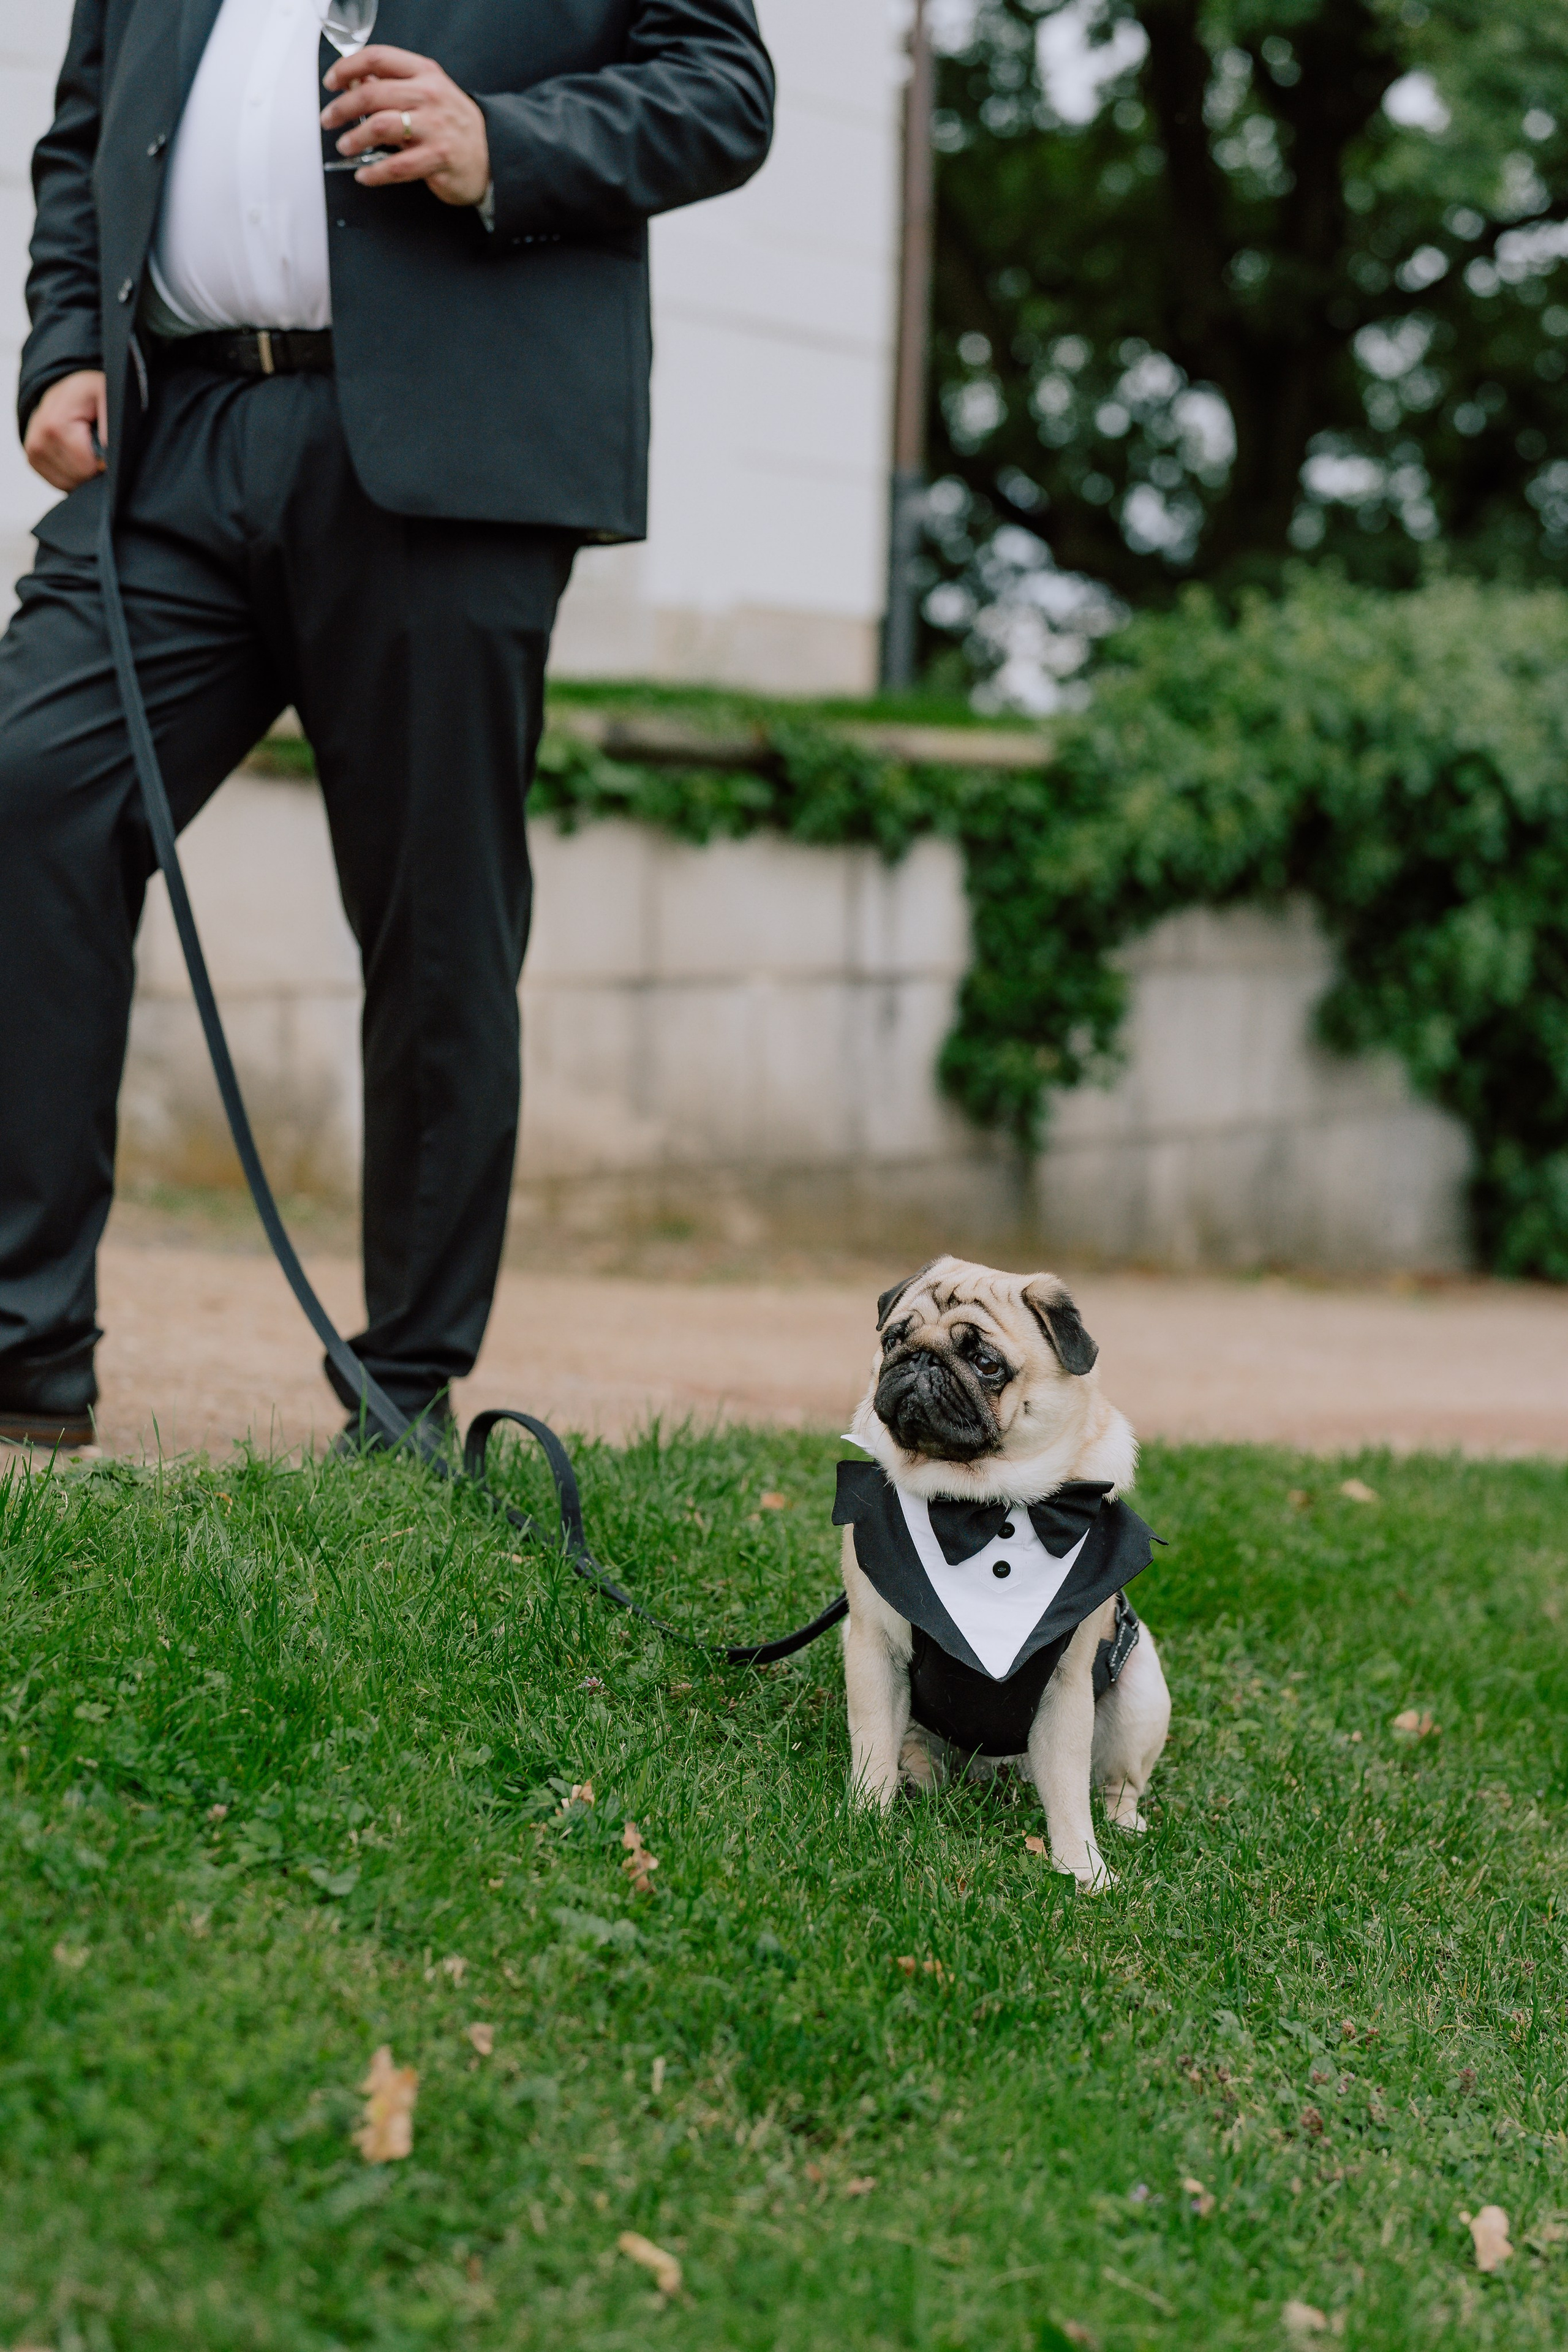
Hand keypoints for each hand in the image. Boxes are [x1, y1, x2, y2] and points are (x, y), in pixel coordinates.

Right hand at [24, 369, 107, 489]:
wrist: (69, 390)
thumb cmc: (90, 393)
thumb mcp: (108, 397)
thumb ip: (110, 427)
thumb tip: (107, 458)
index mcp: (54, 424)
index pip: (84, 466)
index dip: (102, 463)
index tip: (105, 446)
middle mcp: (38, 438)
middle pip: (76, 478)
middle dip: (93, 467)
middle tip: (97, 444)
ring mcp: (32, 451)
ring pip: (67, 484)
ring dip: (83, 472)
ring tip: (86, 447)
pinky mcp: (32, 459)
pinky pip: (59, 483)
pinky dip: (73, 474)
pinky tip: (77, 455)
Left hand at [321, 45, 489, 207]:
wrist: (492, 156)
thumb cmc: (454, 125)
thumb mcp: (429, 93)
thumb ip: (394, 86)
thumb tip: (356, 81)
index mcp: (425, 73)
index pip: (377, 58)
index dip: (347, 67)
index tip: (332, 81)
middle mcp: (429, 96)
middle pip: (372, 93)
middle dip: (342, 107)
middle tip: (329, 119)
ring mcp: (435, 127)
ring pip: (380, 127)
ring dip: (354, 139)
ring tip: (345, 146)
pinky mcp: (438, 158)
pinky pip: (396, 166)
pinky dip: (374, 173)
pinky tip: (364, 175)